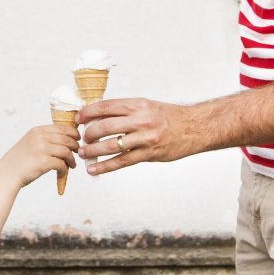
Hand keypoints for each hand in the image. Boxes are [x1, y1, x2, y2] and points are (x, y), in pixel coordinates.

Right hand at [5, 122, 79, 187]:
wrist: (8, 173)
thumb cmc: (20, 160)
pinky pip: (62, 164)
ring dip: (71, 160)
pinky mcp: (44, 162)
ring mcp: (42, 149)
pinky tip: (61, 173)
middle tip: (77, 153)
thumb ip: (45, 138)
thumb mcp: (30, 142)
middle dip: (75, 147)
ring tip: (71, 165)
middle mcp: (40, 137)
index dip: (74, 133)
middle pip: (67, 139)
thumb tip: (66, 139)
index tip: (78, 139)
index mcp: (38, 130)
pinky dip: (64, 170)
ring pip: (66, 152)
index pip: (63, 128)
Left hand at [77, 97, 199, 172]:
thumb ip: (126, 111)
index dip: (88, 112)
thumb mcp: (147, 106)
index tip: (78, 118)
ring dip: (93, 150)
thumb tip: (100, 116)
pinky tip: (94, 169)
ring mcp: (145, 138)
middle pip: (105, 126)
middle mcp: (141, 120)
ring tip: (84, 153)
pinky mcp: (149, 154)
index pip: (106, 106)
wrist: (195, 128)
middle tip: (82, 138)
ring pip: (111, 145)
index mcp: (138, 105)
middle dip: (89, 133)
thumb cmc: (169, 116)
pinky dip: (105, 166)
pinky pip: (122, 161)